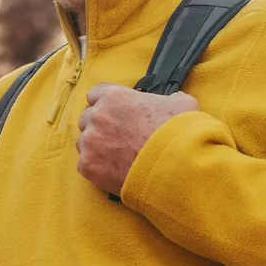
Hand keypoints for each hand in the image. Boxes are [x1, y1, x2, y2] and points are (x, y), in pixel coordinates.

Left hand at [76, 83, 199, 195]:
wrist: (175, 167)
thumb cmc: (178, 133)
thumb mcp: (182, 104)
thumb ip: (170, 99)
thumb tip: (174, 100)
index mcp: (114, 97)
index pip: (96, 94)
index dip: (105, 104)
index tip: (114, 113)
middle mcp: (97, 116)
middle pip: (87, 118)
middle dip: (99, 126)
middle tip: (117, 138)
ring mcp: (90, 141)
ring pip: (83, 142)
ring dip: (96, 147)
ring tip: (116, 157)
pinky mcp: (88, 166)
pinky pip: (84, 164)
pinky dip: (96, 168)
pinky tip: (113, 171)